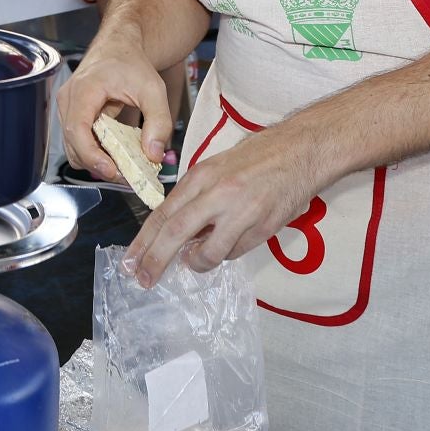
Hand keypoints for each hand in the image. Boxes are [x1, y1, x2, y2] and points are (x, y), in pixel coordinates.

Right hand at [57, 28, 171, 183]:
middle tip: (127, 174)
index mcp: (84, 89)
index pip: (78, 130)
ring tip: (123, 164)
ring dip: (96, 161)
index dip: (92, 156)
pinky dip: (95, 152)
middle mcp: (68, 100)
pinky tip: (115, 152)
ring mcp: (67, 108)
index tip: (112, 170)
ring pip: (74, 148)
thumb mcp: (154, 89)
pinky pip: (78, 142)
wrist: (119, 47)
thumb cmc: (132, 63)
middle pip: (73, 145)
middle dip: (98, 164)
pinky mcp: (72, 115)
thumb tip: (153, 154)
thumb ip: (159, 122)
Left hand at [125, 123, 327, 286]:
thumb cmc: (254, 159)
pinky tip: (227, 245)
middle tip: (144, 279)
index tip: (131, 262)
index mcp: (201, 177)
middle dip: (156, 260)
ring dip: (198, 263)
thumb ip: (193, 198)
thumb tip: (174, 232)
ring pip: (210, 252)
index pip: (164, 213)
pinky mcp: (265, 227)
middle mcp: (218, 193)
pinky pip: (237, 252)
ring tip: (195, 262)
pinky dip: (226, 254)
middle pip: (177, 232)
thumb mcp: (214, 169)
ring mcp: (242, 212)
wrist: (299, 151)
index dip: (144, 241)